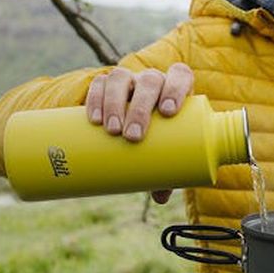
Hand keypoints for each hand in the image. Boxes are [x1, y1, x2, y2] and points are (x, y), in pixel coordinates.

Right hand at [85, 62, 193, 203]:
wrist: (134, 124)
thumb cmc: (160, 139)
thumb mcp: (166, 152)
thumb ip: (167, 171)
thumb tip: (161, 196)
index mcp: (175, 88)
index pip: (180, 75)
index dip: (176, 88)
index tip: (168, 112)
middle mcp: (153, 80)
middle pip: (150, 81)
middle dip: (141, 108)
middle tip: (133, 136)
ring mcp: (129, 80)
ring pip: (121, 78)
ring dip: (115, 102)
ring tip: (111, 131)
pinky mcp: (106, 85)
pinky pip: (99, 83)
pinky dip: (95, 98)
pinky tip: (93, 119)